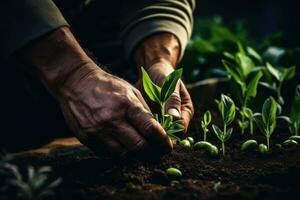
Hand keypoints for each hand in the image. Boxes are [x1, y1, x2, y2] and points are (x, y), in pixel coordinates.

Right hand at [21, 27, 171, 156]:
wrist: (76, 83)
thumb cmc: (107, 86)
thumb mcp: (131, 91)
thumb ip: (144, 111)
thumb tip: (157, 131)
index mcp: (127, 104)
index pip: (151, 130)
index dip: (163, 142)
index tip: (168, 147)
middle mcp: (112, 120)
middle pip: (139, 146)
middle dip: (152, 152)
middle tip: (157, 152)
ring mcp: (98, 131)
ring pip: (124, 155)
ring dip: (136, 155)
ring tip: (141, 151)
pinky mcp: (87, 139)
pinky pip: (108, 154)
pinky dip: (119, 152)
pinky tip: (123, 146)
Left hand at [136, 61, 193, 131]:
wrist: (152, 71)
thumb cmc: (165, 76)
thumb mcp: (170, 85)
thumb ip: (173, 100)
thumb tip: (175, 118)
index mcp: (186, 111)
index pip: (181, 127)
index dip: (171, 133)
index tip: (158, 132)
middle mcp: (177, 119)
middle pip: (171, 135)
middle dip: (160, 138)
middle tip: (146, 136)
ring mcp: (164, 120)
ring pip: (159, 135)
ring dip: (151, 136)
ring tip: (139, 134)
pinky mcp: (152, 120)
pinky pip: (149, 130)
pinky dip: (143, 131)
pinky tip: (134, 129)